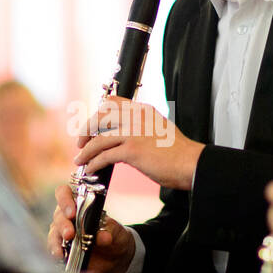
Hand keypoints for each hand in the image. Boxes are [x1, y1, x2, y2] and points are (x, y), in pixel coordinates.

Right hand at [47, 183, 135, 272]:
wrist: (116, 257)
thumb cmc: (115, 236)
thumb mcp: (117, 231)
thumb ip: (111, 231)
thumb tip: (103, 237)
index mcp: (79, 203)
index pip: (64, 193)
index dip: (64, 200)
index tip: (72, 212)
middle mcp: (68, 217)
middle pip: (58, 215)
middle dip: (63, 224)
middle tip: (70, 234)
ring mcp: (62, 233)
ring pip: (54, 233)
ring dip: (57, 241)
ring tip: (62, 251)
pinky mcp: (62, 249)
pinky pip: (54, 249)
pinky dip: (57, 253)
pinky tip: (61, 257)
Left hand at [74, 98, 204, 190]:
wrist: (191, 163)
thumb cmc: (179, 152)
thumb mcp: (160, 128)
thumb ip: (143, 126)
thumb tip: (127, 135)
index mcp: (143, 110)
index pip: (112, 103)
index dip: (97, 114)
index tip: (91, 126)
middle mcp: (136, 117)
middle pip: (100, 117)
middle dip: (86, 130)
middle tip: (81, 142)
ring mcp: (133, 133)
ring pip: (98, 139)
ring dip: (86, 151)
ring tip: (80, 160)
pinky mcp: (132, 150)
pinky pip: (104, 156)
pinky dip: (94, 163)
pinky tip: (91, 169)